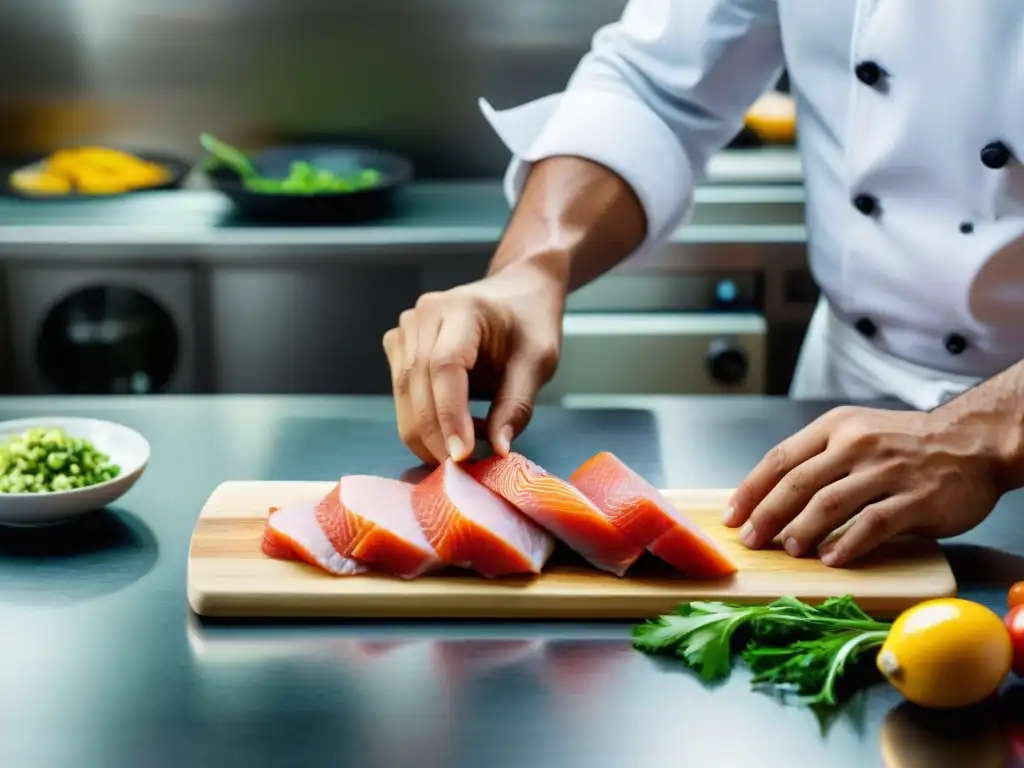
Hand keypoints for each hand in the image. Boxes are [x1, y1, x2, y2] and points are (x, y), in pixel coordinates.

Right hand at [382, 264, 563, 465]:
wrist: (516, 292)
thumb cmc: (530, 323)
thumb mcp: (539, 361)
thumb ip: (517, 405)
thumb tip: (498, 450)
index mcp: (462, 308)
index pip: (445, 366)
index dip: (449, 414)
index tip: (463, 455)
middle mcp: (424, 314)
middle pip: (417, 383)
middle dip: (434, 435)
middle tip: (461, 471)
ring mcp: (406, 328)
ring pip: (403, 394)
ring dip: (427, 433)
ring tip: (467, 448)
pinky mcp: (399, 345)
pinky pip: (402, 393)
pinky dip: (424, 421)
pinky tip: (456, 430)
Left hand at [722, 405, 1005, 566]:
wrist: (972, 442)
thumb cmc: (905, 445)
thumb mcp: (855, 434)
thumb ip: (817, 459)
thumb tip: (769, 498)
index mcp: (835, 428)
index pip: (780, 459)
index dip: (751, 490)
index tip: (733, 517)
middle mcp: (857, 445)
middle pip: (798, 483)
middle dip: (767, 515)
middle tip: (752, 540)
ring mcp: (887, 471)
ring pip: (830, 503)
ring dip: (803, 530)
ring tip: (789, 550)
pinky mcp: (916, 500)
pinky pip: (872, 524)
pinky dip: (847, 544)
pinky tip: (832, 559)